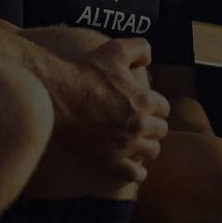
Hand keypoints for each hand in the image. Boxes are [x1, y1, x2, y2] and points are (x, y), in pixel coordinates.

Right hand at [53, 37, 168, 182]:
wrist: (57, 95)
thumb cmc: (85, 72)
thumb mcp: (115, 50)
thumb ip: (139, 48)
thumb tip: (149, 57)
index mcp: (144, 100)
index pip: (164, 108)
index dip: (154, 106)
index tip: (143, 105)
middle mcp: (139, 125)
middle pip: (161, 131)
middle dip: (152, 125)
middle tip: (139, 123)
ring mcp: (125, 145)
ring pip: (152, 152)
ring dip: (146, 146)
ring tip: (136, 142)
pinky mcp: (109, 160)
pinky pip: (134, 174)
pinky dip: (136, 172)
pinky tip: (132, 166)